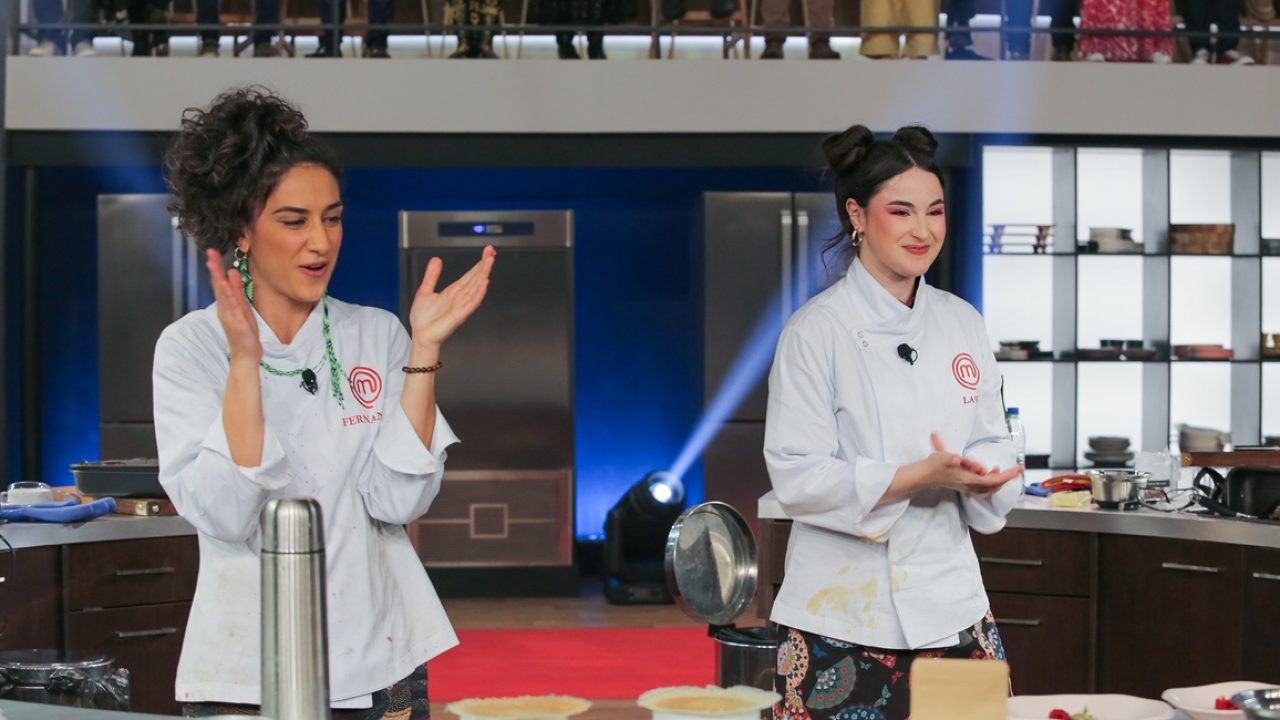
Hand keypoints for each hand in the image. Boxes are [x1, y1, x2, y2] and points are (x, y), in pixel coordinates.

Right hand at [206, 249, 261, 363]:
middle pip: (218, 286)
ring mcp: (230, 316)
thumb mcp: (242, 307)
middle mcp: (225, 309)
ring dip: (219, 280)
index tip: (212, 253)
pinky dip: (231, 299)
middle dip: (214, 269)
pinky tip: (228, 289)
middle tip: (210, 254)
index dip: (216, 268)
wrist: (246, 354)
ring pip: (224, 295)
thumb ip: (237, 291)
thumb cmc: (244, 331)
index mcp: (226, 304)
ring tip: (215, 266)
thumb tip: (232, 273)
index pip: (219, 282)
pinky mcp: (238, 324)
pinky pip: (234, 309)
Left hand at [408, 246, 495, 349]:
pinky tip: (484, 284)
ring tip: (489, 262)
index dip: (478, 263)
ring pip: (476, 287)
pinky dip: (478, 293)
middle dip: (484, 265)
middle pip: (475, 278)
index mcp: (453, 292)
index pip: (470, 274)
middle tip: (491, 252)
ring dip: (483, 274)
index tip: (487, 252)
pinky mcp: (459, 315)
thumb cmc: (423, 320)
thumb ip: (432, 275)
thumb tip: (436, 259)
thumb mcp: (425, 291)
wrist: (420, 336)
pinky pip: (471, 303)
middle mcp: (460, 298)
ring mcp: (461, 306)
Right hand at [923, 433, 1022, 497]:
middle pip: (994, 485)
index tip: (1018, 469)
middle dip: (1007, 478)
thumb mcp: (943, 457)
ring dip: (998, 481)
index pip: (993, 479)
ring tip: (1002, 471)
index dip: (1007, 475)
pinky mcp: (965, 487)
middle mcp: (970, 486)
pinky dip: (991, 484)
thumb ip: (952, 459)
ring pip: (990, 489)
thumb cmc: (935, 465)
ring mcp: (968, 488)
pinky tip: (988, 475)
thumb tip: (958, 461)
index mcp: (969, 478)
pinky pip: (984, 489)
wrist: (925, 475)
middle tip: (1016, 469)